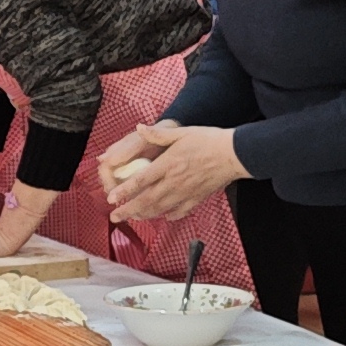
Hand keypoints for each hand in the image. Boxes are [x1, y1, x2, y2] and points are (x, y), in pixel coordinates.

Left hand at [107, 122, 246, 221]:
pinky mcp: (197, 198)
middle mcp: (174, 182)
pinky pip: (180, 211)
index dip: (124, 191)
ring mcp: (186, 193)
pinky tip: (164, 217)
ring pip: (161, 209)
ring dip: (144, 215)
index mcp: (167, 164)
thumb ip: (158, 134)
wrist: (234, 154)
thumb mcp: (181, 132)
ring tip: (133, 218)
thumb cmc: (208, 140)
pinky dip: (169, 216)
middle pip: (147, 200)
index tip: (111, 199)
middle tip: (115, 217)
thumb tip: (139, 128)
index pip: (140, 181)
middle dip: (128, 210)